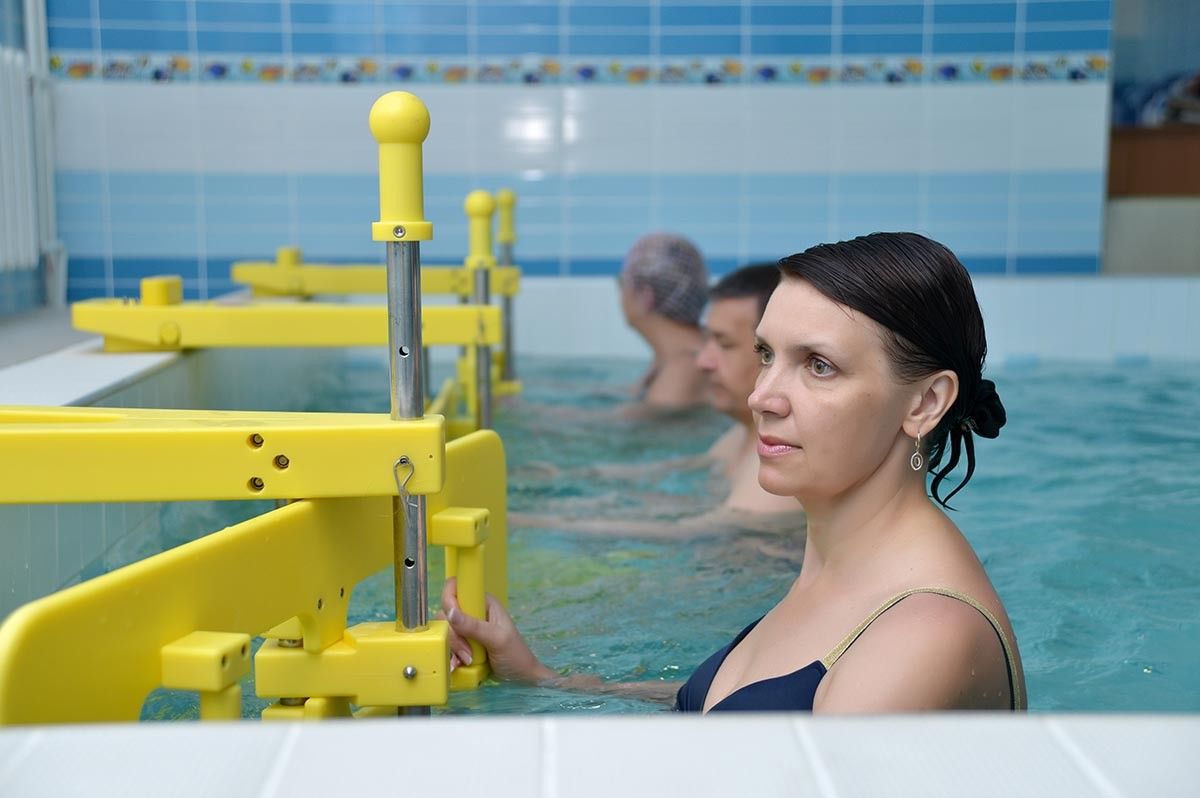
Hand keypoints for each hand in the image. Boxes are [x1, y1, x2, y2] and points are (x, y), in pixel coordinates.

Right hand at [439, 577, 555, 683]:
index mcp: (483, 602)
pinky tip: (459, 665)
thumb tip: (449, 612)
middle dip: (454, 635)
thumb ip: (474, 626)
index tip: (453, 621)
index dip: (449, 601)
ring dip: (453, 648)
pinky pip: (446, 645)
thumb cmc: (515, 655)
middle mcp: (472, 612)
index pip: (456, 588)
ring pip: (444, 631)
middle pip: (446, 613)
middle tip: (468, 652)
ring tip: (468, 660)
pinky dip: (450, 656)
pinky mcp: (461, 644)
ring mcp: (466, 629)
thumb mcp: (497, 639)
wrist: (520, 679)